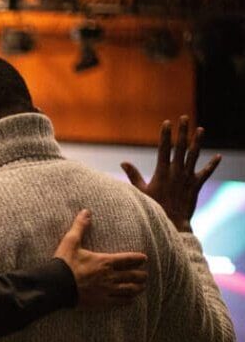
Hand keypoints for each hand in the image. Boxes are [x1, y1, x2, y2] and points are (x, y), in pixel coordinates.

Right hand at [53, 210, 148, 307]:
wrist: (55, 286)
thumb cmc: (64, 264)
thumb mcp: (71, 242)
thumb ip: (80, 227)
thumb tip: (86, 211)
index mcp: (105, 262)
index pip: (128, 259)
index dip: (138, 259)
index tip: (144, 259)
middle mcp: (110, 277)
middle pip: (133, 276)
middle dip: (141, 275)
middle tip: (145, 275)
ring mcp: (107, 291)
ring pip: (130, 290)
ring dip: (137, 288)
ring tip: (141, 287)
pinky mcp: (101, 302)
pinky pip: (119, 302)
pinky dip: (128, 301)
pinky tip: (130, 300)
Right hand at [121, 116, 220, 232]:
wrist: (172, 222)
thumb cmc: (154, 207)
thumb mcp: (141, 191)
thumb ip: (133, 175)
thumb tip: (123, 162)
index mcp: (162, 172)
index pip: (164, 148)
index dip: (166, 135)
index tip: (167, 122)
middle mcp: (176, 172)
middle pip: (181, 147)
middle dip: (183, 131)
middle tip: (185, 118)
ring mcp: (188, 178)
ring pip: (194, 156)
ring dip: (198, 141)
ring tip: (201, 129)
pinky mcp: (196, 185)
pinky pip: (206, 173)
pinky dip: (212, 165)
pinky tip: (218, 157)